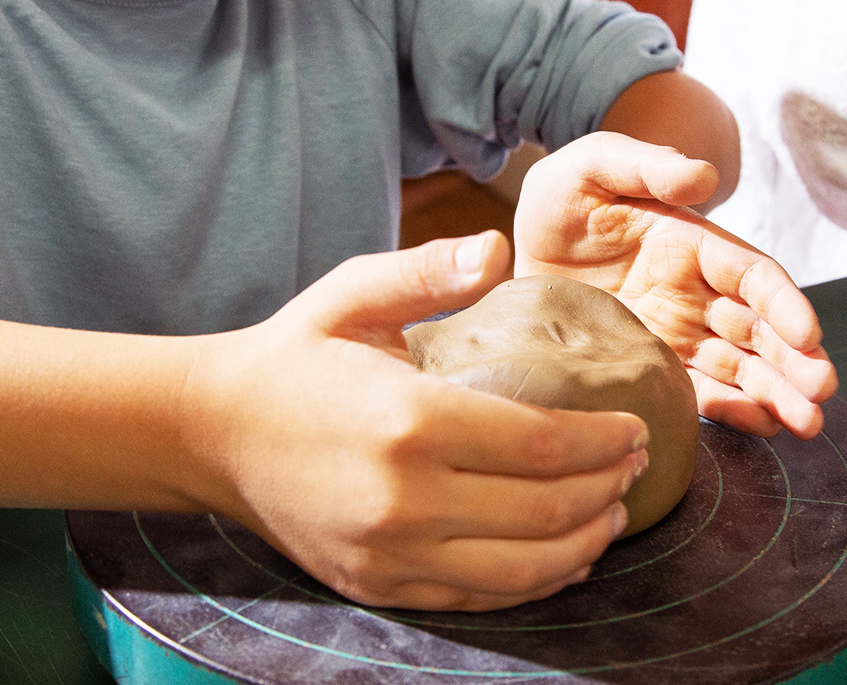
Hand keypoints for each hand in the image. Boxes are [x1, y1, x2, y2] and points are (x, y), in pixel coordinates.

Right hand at [174, 231, 649, 611]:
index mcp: (408, 420)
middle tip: (636, 466)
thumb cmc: (292, 356)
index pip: (540, 444)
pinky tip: (562, 557)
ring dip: (583, 545)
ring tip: (613, 515)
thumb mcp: (353, 293)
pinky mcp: (378, 584)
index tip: (634, 427)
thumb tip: (498, 248)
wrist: (210, 432)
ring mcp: (389, 551)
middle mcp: (403, 498)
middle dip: (607, 490)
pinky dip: (533, 582)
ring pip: (521, 570)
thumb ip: (429, 270)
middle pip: (543, 510)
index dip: (602, 442)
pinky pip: (477, 597)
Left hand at [513, 132, 837, 438]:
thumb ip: (645, 165)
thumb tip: (704, 176)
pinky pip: (700, 392)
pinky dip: (733, 411)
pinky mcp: (653, 366)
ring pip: (740, 367)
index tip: (808, 334)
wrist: (512, 246)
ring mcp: (677, 333)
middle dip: (795, 360)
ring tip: (807, 425)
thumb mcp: (592, 168)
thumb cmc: (562, 199)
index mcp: (691, 243)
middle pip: (758, 329)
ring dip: (777, 394)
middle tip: (822, 392)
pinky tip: (765, 429)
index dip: (783, 303)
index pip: (751, 275)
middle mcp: (694, 292)